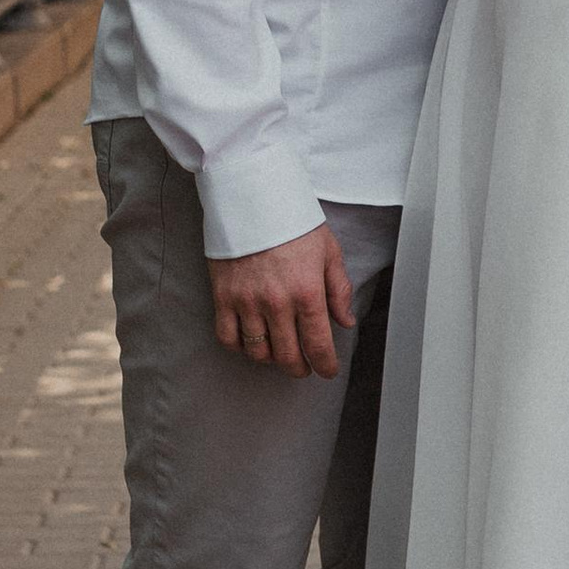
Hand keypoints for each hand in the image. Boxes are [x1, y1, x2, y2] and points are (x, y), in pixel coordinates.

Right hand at [209, 222, 356, 377]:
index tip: (327, 370)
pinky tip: (250, 341)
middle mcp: (277, 303)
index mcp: (307, 292)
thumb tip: (345, 320)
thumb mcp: (328, 251)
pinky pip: (228, 337)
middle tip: (304, 367)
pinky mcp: (223, 296)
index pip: (318, 345)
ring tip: (279, 352)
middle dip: (300, 368)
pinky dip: (239, 346)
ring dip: (271, 359)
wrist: (253, 197)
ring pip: (258, 352)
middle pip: (288, 356)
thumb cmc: (293, 221)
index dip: (325, 365)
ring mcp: (247, 302)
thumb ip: (338, 289)